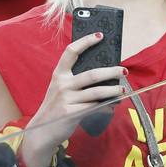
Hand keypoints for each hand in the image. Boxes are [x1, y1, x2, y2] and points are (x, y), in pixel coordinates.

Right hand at [22, 33, 126, 166]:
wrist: (42, 131)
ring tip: (123, 89)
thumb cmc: (56, 106)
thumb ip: (75, 80)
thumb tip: (103, 72)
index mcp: (59, 75)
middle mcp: (62, 85)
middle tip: (123, 70)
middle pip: (92, 74)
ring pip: (97, 92)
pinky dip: (107, 106)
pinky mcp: (71, 113)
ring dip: (113, 90)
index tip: (100, 35)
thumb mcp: (60, 89)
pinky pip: (94, 107)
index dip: (85, 41)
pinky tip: (113, 104)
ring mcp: (66, 99)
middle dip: (111, 71)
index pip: (71, 52)